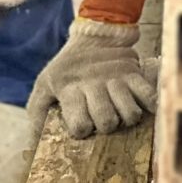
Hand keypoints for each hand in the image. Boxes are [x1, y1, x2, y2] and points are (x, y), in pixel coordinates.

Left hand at [26, 18, 157, 137]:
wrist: (94, 36)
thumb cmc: (67, 68)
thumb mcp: (45, 85)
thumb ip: (37, 113)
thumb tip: (31, 146)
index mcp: (70, 89)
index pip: (80, 124)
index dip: (82, 131)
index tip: (82, 127)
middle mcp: (94, 84)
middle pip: (107, 121)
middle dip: (106, 127)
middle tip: (103, 120)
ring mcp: (116, 78)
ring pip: (129, 113)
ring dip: (125, 118)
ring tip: (119, 113)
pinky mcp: (133, 73)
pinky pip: (148, 94)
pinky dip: (149, 105)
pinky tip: (143, 108)